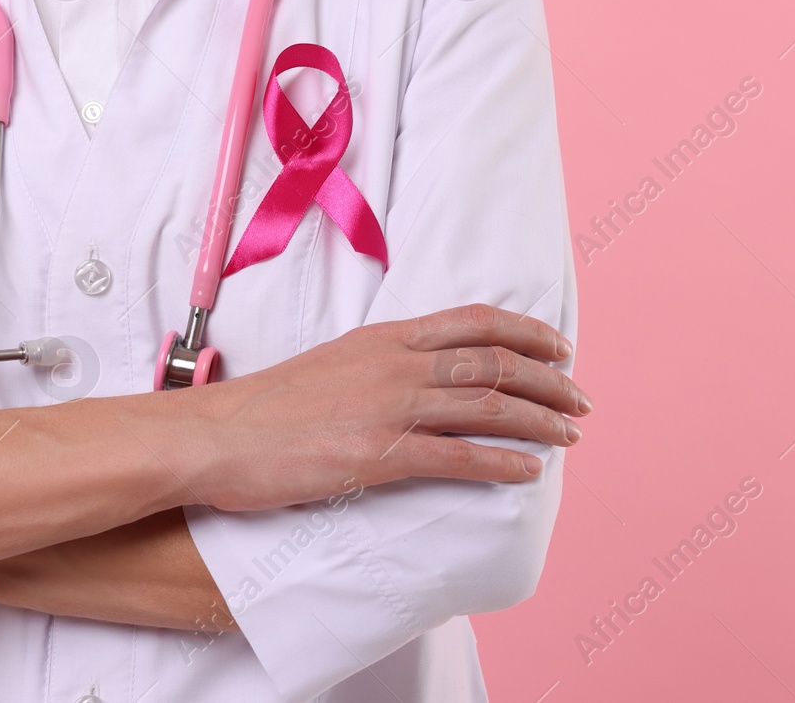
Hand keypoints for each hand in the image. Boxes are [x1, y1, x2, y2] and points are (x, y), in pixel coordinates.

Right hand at [179, 304, 590, 512]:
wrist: (212, 436)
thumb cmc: (268, 406)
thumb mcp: (336, 362)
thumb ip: (385, 361)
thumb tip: (426, 370)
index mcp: (387, 337)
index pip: (476, 322)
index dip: (527, 333)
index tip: (561, 347)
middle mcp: (397, 364)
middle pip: (494, 363)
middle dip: (548, 381)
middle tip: (581, 400)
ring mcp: (389, 408)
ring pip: (486, 405)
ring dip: (538, 420)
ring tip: (570, 435)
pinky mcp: (376, 455)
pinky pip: (456, 457)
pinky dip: (501, 462)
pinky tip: (529, 472)